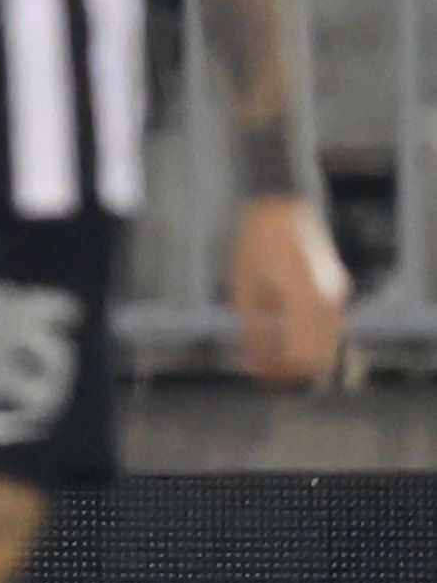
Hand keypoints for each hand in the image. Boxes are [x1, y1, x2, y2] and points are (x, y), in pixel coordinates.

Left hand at [228, 193, 347, 385]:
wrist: (282, 209)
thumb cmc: (256, 247)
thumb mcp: (245, 291)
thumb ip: (253, 330)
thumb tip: (254, 361)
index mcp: (306, 301)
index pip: (302, 356)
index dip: (280, 371)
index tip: (256, 372)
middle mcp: (330, 301)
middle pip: (321, 357)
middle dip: (293, 369)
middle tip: (262, 370)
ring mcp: (337, 295)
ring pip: (328, 345)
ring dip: (302, 356)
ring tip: (268, 355)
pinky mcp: (336, 289)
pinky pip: (328, 328)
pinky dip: (309, 340)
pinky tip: (280, 337)